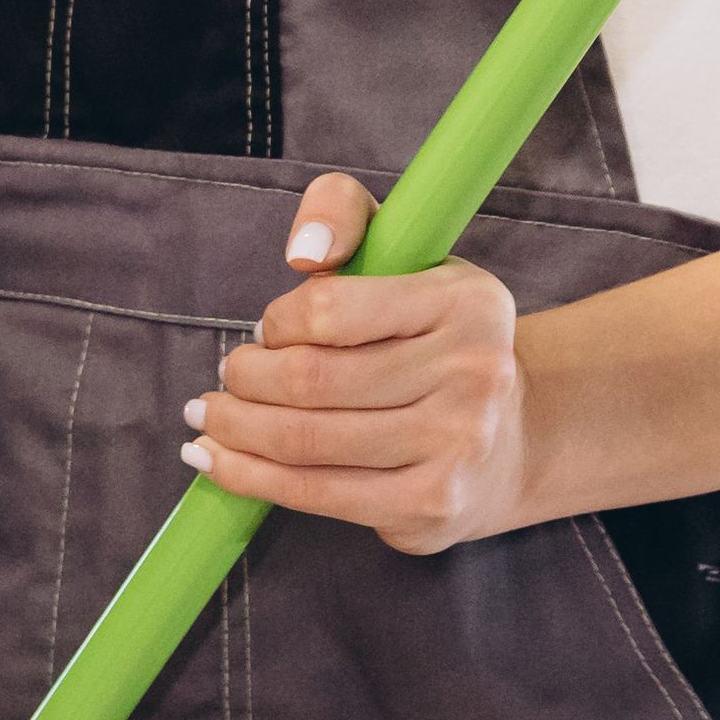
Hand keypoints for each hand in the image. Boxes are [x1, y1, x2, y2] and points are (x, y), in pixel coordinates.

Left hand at [185, 174, 530, 551]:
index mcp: (465, 302)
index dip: (277, 323)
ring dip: (235, 430)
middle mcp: (473, 374)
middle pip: (310, 382)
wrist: (510, 438)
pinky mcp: (430, 506)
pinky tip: (219, 462)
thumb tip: (304, 251)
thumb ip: (342, 213)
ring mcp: (456, 447)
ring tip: (209, 420)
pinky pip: (316, 494)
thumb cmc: (431, 338)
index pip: (330, 309)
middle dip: (244, 381)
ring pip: (305, 442)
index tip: (265, 332)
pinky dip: (251, 478)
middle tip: (222, 381)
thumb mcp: (405, 255)